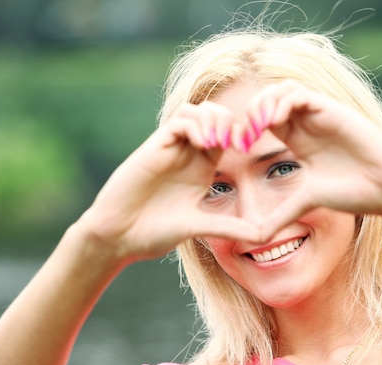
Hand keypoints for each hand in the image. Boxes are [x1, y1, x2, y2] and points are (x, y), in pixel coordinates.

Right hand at [78, 101, 261, 262]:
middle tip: (237, 142)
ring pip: (197, 111)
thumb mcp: (200, 227)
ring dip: (214, 119)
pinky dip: (195, 124)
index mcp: (203, 168)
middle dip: (231, 122)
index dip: (242, 134)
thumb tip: (263, 236)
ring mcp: (171, 148)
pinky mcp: (154, 148)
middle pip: (215, 115)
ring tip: (219, 143)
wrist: (118, 236)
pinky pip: (179, 120)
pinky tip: (203, 144)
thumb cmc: (154, 232)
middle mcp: (188, 154)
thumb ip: (230, 227)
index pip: (228, 135)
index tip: (250, 148)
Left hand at [243, 80, 381, 237]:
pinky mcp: (331, 109)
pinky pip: (299, 93)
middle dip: (250, 113)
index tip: (236, 147)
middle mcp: (306, 124)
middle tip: (243, 135)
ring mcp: (318, 114)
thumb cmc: (352, 192)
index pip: (262, 121)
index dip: (245, 129)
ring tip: (257, 127)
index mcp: (297, 141)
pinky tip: (274, 121)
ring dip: (263, 103)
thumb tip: (257, 238)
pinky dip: (281, 101)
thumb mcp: (306, 202)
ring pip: (281, 90)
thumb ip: (281, 215)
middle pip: (268, 100)